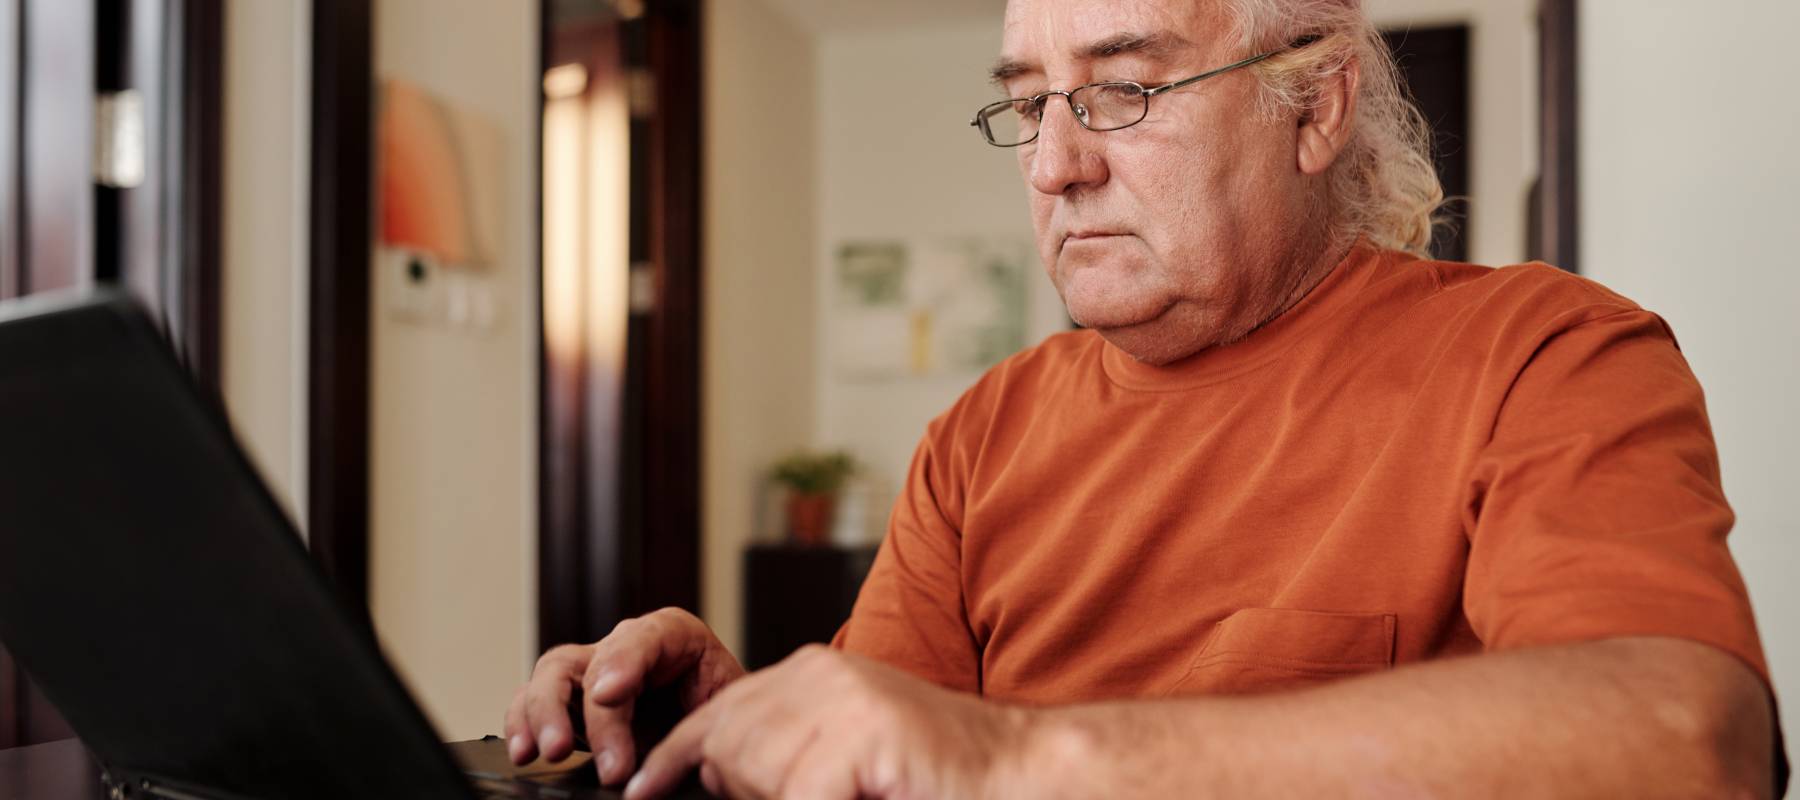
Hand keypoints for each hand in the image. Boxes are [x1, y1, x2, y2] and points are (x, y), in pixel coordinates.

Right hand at [503, 607, 745, 784]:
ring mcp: (595, 676)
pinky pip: (534, 702)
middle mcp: (628, 652)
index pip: (646, 636)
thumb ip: (699, 727)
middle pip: (588, 661)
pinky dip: (524, 725)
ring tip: (548, 752)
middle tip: (578, 749)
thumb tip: (672, 761)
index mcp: (677, 640)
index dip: (623, 660)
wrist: (721, 736)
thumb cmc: (725, 721)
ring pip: (553, 675)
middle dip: (579, 705)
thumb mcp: (727, 715)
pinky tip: (523, 751)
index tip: (610, 694)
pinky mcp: (573, 706)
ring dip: (543, 715)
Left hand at [625, 645, 1029, 799]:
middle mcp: (822, 673)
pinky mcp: (865, 731)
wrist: (1024, 772)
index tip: (639, 791)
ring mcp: (844, 697)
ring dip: (789, 799)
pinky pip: (799, 797)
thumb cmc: (936, 779)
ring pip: (752, 773)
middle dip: (747, 791)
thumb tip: (710, 769)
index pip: (717, 713)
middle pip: (725, 747)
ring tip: (856, 791)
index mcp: (813, 674)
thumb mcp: (846, 760)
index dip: (674, 759)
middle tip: (823, 794)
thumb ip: (787, 756)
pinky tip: (865, 797)